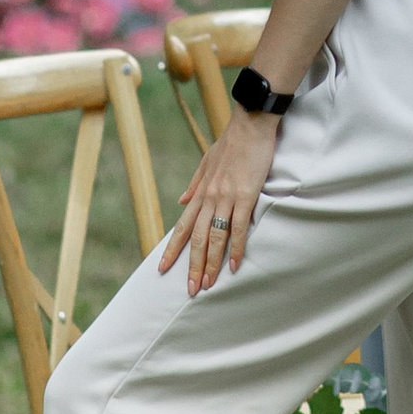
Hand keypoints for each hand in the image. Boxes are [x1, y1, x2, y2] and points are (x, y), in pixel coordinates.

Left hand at [159, 107, 281, 296]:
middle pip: (196, 238)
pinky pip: (239, 227)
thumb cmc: (232, 143)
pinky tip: (233, 265)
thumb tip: (181, 201)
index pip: (182, 227)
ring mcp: (227, 198)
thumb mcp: (207, 162)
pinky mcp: (246, 196)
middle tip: (190, 289)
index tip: (162, 268)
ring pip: (215, 237)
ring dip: (211, 263)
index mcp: (201, 192)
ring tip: (208, 284)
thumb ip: (194, 184)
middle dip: (192, 266)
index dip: (172, 249)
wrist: (250, 124)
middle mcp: (209, 198)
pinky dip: (236, 248)